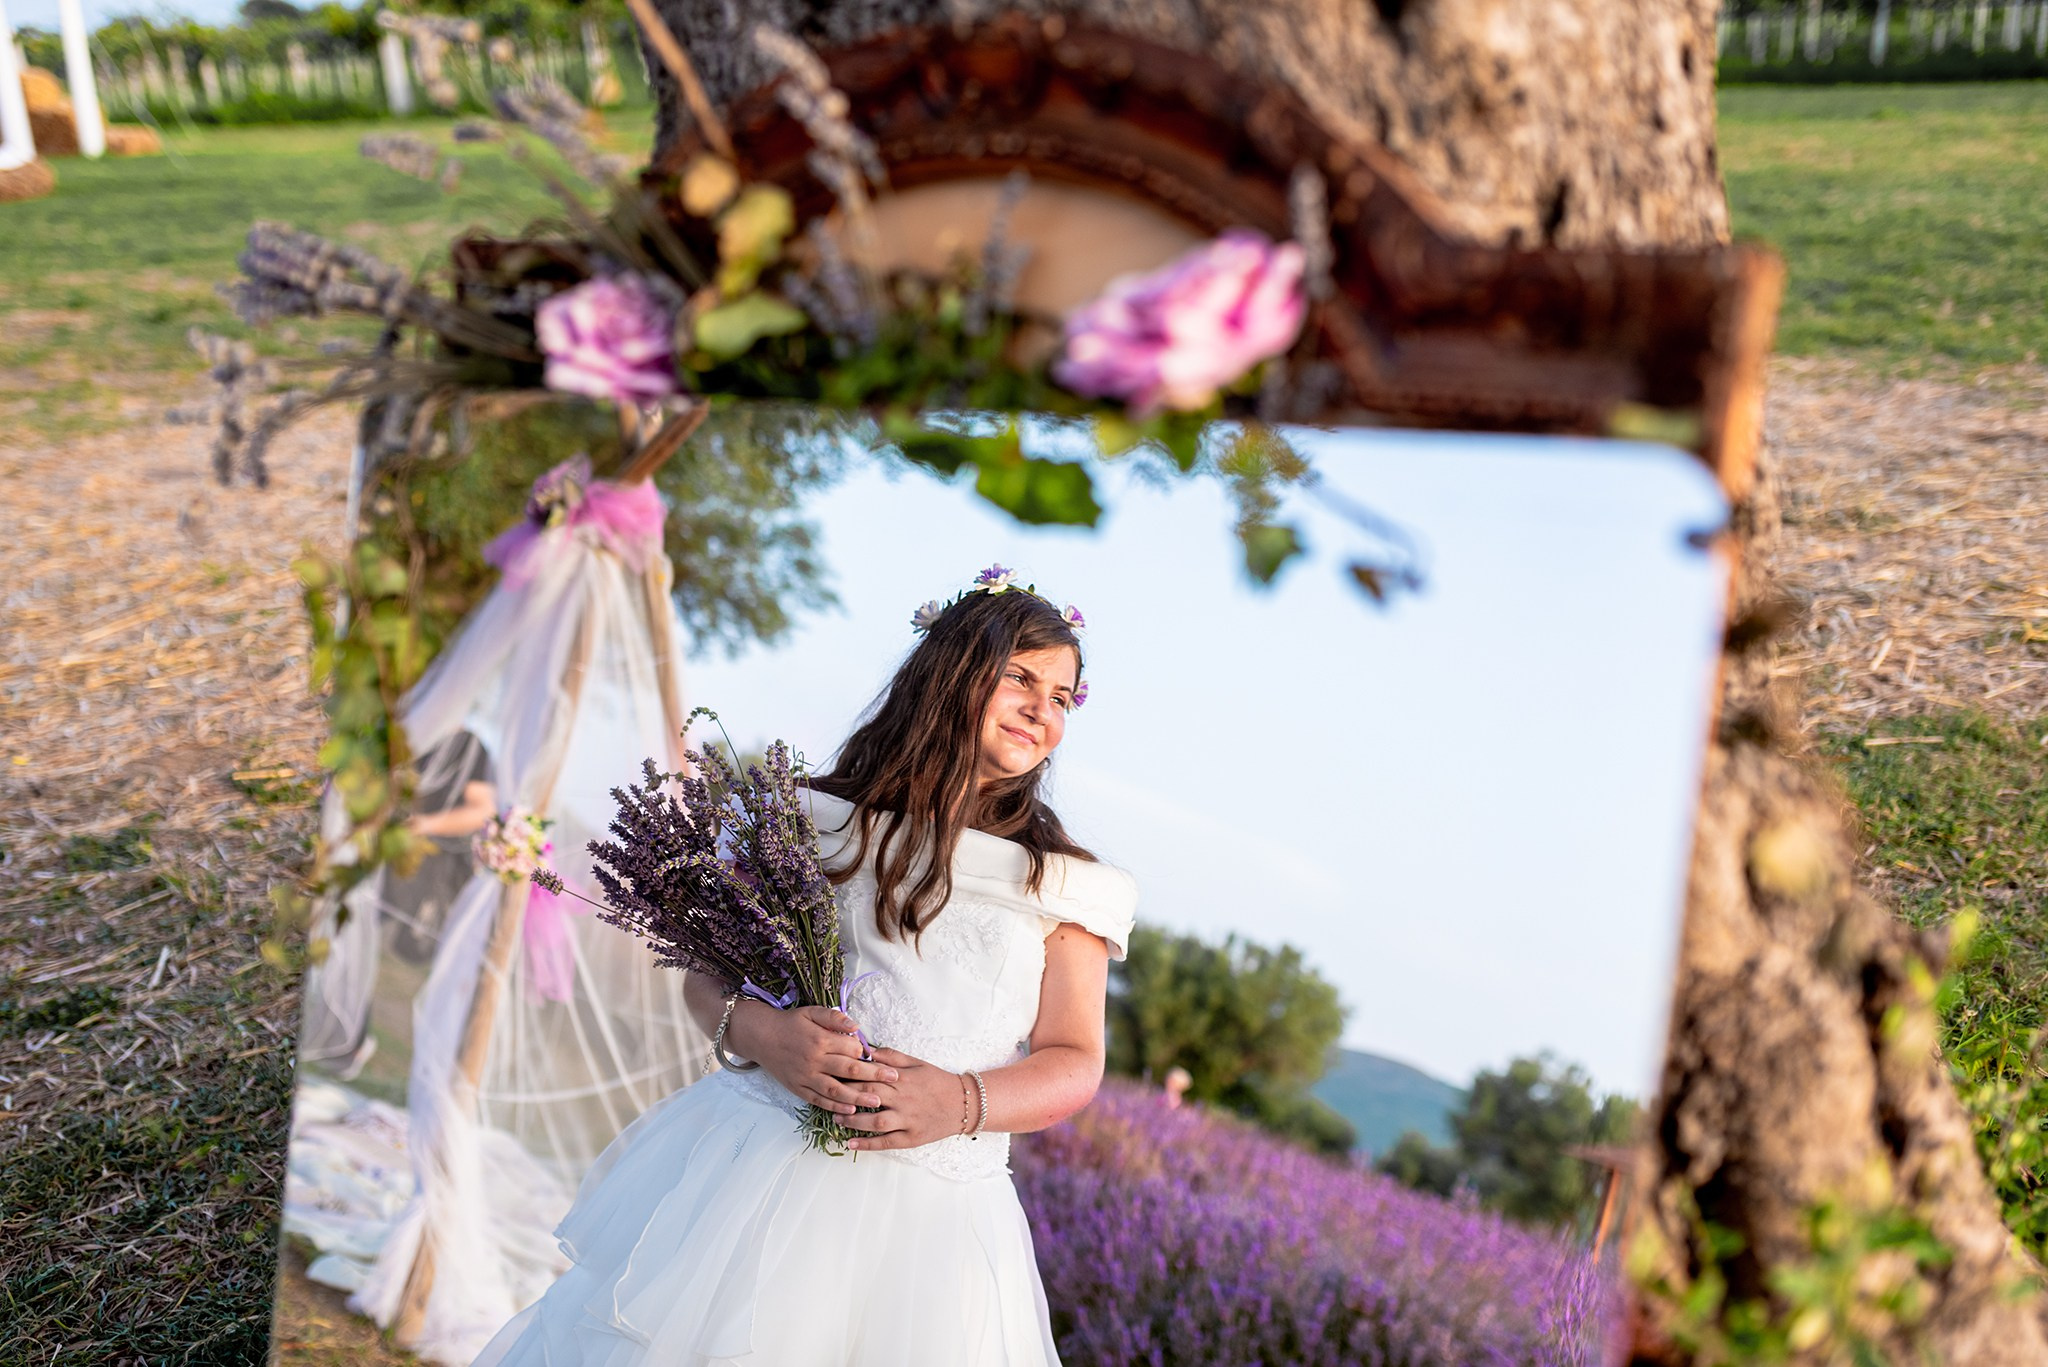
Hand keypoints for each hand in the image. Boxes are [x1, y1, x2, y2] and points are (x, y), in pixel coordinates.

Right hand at [725, 1002, 898, 1117]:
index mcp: (820, 1040)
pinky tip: (850, 1111)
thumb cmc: (790, 1023)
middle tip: (894, 1080)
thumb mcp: (811, 1012)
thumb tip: (856, 1026)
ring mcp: (805, 1077)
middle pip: (849, 1071)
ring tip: (878, 1102)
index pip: (851, 1049)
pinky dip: (835, 1108)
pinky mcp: (798, 1089)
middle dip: (874, 1076)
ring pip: (836, 1091)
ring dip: (858, 1098)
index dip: (868, 1053)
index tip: (884, 1058)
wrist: (761, 1036)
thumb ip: (834, 1018)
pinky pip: (819, 1101)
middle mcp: (814, 1060)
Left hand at [842, 1048, 969, 1151]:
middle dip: (846, 1097)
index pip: (871, 1075)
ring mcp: (907, 1120)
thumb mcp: (917, 1063)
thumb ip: (892, 1057)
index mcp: (903, 1079)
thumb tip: (868, 1052)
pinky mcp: (911, 1138)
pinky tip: (851, 1144)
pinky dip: (867, 1144)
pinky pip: (886, 1142)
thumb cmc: (938, 1081)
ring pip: (875, 1122)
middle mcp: (903, 1100)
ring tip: (835, 1118)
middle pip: (869, 1097)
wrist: (965, 1103)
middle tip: (827, 1095)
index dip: (850, 1075)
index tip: (833, 1073)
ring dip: (852, 1121)